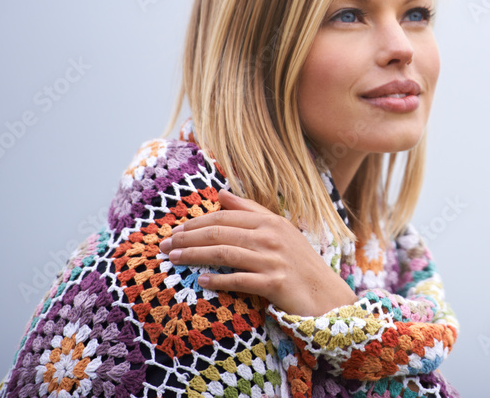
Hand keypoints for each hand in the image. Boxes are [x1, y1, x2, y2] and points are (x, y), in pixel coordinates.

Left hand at [158, 189, 357, 316]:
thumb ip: (251, 212)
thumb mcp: (280, 232)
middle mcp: (271, 237)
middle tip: (164, 245)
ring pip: (223, 253)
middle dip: (187, 237)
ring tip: (173, 259)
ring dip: (193, 256)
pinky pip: (238, 279)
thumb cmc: (299, 264)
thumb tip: (221, 193)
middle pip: (219, 233)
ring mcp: (273, 260)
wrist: (325, 295)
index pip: (225, 217)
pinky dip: (218, 279)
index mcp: (271, 222)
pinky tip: (202, 281)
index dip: (196, 223)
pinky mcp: (274, 283)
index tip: (175, 230)